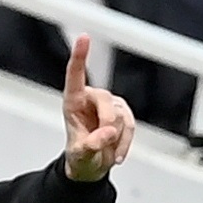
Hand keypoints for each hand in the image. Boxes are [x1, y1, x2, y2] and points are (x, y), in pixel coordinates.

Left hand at [62, 37, 134, 182]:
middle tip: (101, 143)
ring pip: (120, 116)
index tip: (84, 37)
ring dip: (114, 138)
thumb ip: (90, 145)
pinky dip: (125, 142)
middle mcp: (91, 98)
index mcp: (73, 102)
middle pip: (105, 100)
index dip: (80, 56)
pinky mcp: (123, 112)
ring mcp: (109, 104)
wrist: (91, 166)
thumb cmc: (79, 156)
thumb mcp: (79, 155)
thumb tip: (108, 133)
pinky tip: (116, 156)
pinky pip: (130, 125)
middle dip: (107, 123)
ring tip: (104, 152)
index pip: (76, 76)